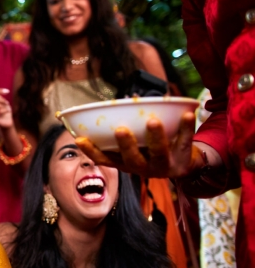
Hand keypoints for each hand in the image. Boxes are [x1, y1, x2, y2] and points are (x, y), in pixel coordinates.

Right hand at [75, 112, 198, 177]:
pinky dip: (186, 128)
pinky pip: (185, 142)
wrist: (186, 165)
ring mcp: (163, 166)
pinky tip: (188, 114)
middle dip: (126, 145)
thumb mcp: (138, 144)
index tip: (80, 139)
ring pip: (159, 153)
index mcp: (126, 163)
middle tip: (120, 130)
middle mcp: (142, 168)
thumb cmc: (153, 148)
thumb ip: (128, 126)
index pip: (106, 159)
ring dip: (155, 137)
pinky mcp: (183, 160)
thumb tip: (126, 98)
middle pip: (132, 160)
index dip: (92, 151)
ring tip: (152, 120)